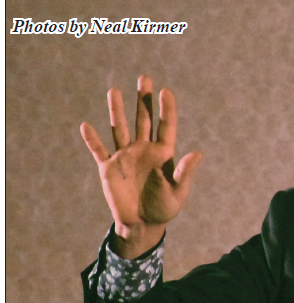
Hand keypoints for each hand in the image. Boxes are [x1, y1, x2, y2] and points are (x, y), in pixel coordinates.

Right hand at [80, 74, 202, 258]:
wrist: (143, 224)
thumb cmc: (164, 208)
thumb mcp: (178, 191)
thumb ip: (185, 172)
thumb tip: (199, 153)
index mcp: (163, 154)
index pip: (166, 127)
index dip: (166, 109)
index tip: (166, 91)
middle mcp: (144, 150)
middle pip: (143, 120)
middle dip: (143, 100)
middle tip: (145, 78)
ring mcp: (126, 156)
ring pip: (120, 128)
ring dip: (117, 111)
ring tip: (114, 91)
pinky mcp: (109, 167)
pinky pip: (99, 150)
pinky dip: (92, 139)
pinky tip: (86, 126)